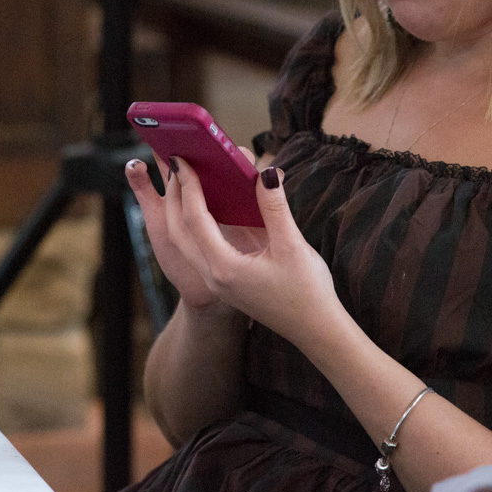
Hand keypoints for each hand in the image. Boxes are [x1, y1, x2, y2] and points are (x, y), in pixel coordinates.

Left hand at [171, 157, 341, 348]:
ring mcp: (219, 282)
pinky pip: (201, 249)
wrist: (316, 331)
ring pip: (187, 242)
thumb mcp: (292, 246)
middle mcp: (214, 277)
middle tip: (177, 165)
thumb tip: (267, 173)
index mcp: (225, 268)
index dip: (188, 187)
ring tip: (186, 182)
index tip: (183, 160)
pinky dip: (197, 225)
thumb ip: (275, 208)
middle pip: (179, 232)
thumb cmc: (307, 292)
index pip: (196, 220)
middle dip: (176, 197)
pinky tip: (209, 207)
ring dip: (182, 212)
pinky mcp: (227, 282)